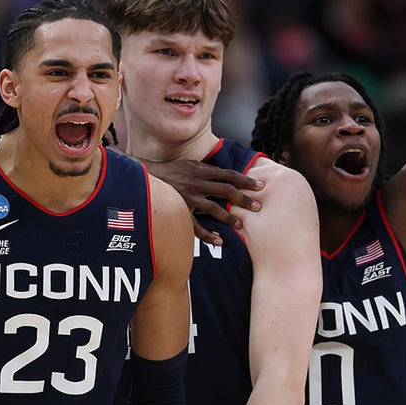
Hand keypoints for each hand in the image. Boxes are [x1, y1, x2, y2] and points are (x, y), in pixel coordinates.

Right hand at [144, 159, 262, 245]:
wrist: (145, 178)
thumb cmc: (171, 172)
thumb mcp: (189, 164)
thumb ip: (207, 169)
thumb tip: (226, 174)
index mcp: (201, 170)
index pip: (228, 174)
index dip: (245, 180)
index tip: (259, 186)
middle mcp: (197, 183)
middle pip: (225, 190)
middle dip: (243, 199)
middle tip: (257, 207)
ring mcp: (188, 198)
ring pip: (213, 208)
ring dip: (228, 217)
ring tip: (240, 225)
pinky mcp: (180, 211)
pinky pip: (195, 226)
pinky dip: (208, 235)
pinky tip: (219, 240)